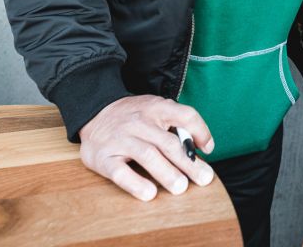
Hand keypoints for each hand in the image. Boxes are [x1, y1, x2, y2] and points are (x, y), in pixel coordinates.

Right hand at [78, 95, 215, 200]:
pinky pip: (120, 172)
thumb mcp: (156, 110)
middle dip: (188, 163)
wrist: (94, 111)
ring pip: (147, 155)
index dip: (200, 131)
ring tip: (181, 188)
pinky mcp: (104, 157)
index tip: (208, 150)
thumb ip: (178, 124)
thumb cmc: (134, 117)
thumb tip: (205, 148)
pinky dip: (135, 183)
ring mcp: (121, 139)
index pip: (184, 115)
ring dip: (167, 173)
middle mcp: (139, 122)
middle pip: (168, 143)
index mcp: (156, 108)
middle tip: (204, 179)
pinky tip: (149, 194)